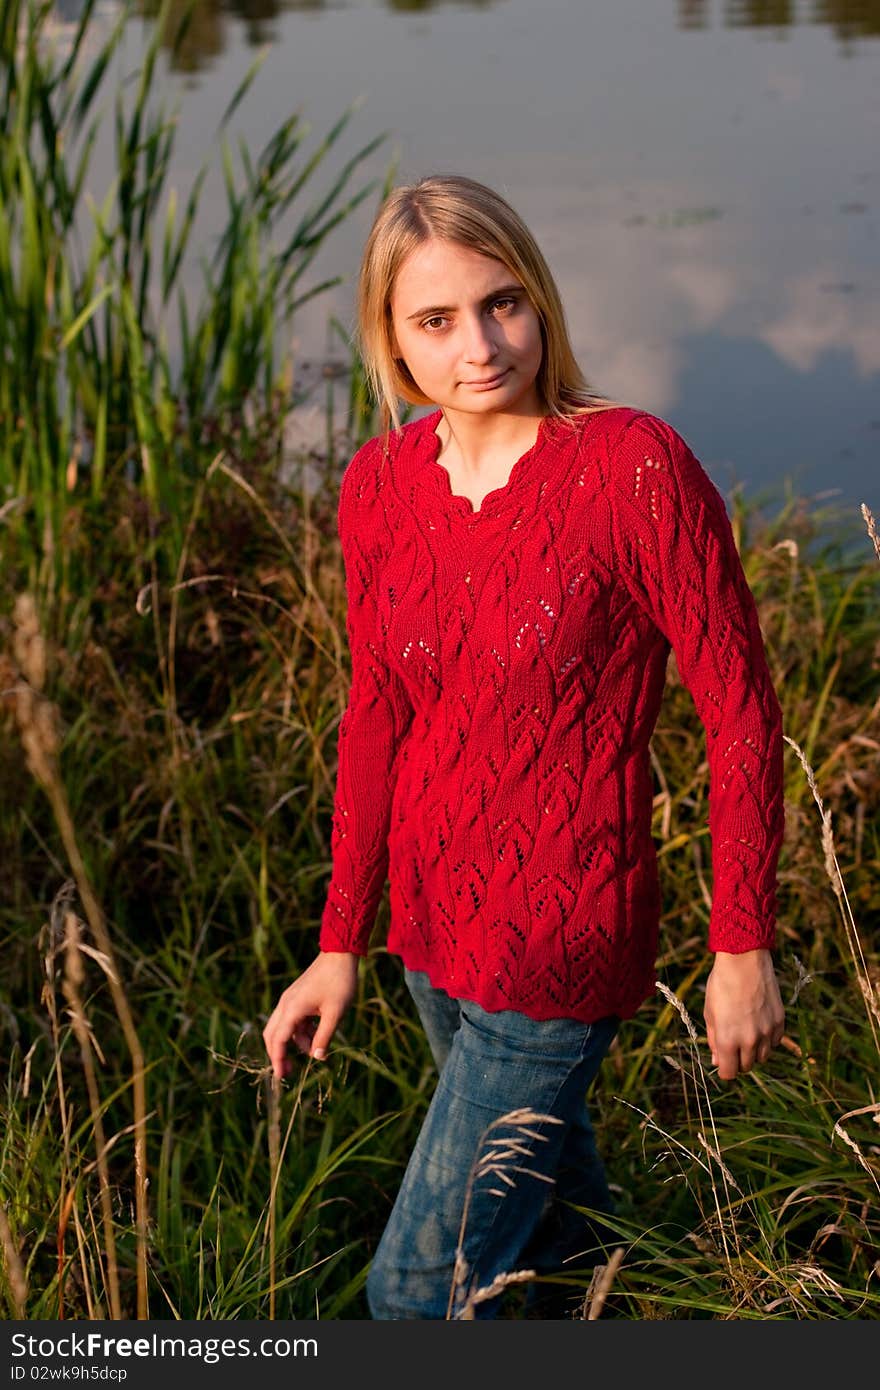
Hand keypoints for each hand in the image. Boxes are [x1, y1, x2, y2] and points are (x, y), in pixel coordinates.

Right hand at [262, 950, 359, 1080]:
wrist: (340, 955)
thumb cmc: (339, 983)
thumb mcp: (335, 1013)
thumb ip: (324, 1037)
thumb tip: (317, 1058)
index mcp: (292, 1009)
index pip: (278, 1040)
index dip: (278, 1060)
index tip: (281, 1077)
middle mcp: (286, 1004)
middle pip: (273, 1035)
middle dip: (279, 1054)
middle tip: (289, 1071)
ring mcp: (290, 999)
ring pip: (284, 1028)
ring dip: (295, 1042)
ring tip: (316, 1049)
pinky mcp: (297, 997)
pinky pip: (293, 1019)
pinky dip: (301, 1031)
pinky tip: (317, 1034)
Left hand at [703, 948, 784, 1080]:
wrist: (744, 961)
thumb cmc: (721, 985)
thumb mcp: (710, 1013)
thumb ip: (714, 1040)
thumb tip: (718, 1061)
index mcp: (728, 1040)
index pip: (729, 1073)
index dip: (724, 1068)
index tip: (723, 1060)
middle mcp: (750, 1041)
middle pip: (746, 1067)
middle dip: (738, 1059)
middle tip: (733, 1042)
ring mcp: (767, 1032)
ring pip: (762, 1057)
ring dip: (753, 1051)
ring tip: (745, 1031)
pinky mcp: (780, 1022)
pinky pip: (774, 1042)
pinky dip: (767, 1039)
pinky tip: (758, 1023)